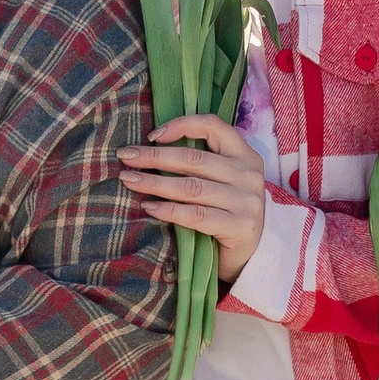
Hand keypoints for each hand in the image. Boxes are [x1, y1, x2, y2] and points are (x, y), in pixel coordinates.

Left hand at [116, 115, 267, 280]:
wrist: (253, 254)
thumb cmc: (228, 211)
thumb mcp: (224, 180)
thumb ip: (202, 162)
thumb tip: (152, 146)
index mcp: (245, 154)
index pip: (213, 126)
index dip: (181, 125)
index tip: (151, 136)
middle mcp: (248, 174)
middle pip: (193, 159)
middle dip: (154, 156)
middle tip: (125, 157)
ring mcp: (246, 201)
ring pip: (191, 187)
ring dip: (154, 183)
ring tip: (129, 181)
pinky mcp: (239, 226)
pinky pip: (196, 215)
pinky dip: (169, 210)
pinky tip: (149, 207)